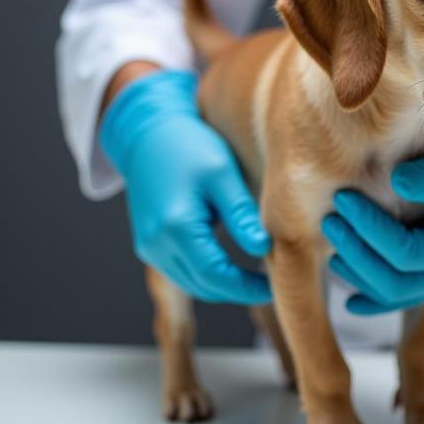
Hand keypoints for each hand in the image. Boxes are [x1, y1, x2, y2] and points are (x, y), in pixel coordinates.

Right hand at [100, 69, 270, 302]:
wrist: (148, 133)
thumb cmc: (189, 146)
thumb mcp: (222, 174)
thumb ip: (241, 214)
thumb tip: (264, 248)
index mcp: (175, 227)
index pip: (216, 277)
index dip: (247, 288)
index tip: (275, 286)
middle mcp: (156, 244)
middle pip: (204, 286)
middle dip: (238, 290)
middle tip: (272, 280)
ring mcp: (149, 246)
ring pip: (192, 283)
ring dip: (222, 284)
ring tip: (256, 275)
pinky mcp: (149, 244)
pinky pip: (182, 271)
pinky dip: (206, 274)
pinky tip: (231, 264)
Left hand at [321, 137, 423, 314]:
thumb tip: (396, 181)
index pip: (406, 251)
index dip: (369, 229)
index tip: (343, 197)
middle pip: (394, 281)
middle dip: (356, 252)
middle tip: (329, 219)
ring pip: (393, 295)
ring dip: (358, 272)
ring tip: (332, 238)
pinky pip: (401, 299)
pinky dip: (373, 298)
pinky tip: (349, 297)